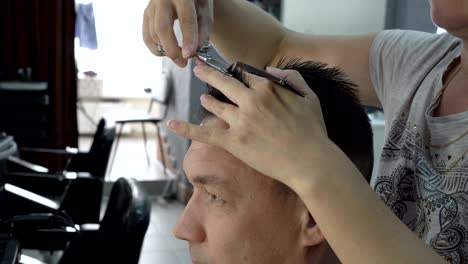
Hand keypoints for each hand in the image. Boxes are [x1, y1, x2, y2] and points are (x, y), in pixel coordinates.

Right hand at [143, 0, 212, 66]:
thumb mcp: (205, 10)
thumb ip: (203, 29)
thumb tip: (197, 50)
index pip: (185, 19)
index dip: (188, 39)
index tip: (190, 54)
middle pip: (162, 28)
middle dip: (172, 50)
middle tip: (183, 62)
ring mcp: (152, 7)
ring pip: (153, 34)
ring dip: (165, 50)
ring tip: (179, 56)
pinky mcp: (146, 14)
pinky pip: (147, 36)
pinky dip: (156, 48)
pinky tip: (167, 51)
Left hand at [167, 65, 329, 187]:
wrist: (309, 161)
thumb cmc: (312, 131)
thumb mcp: (309, 97)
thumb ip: (291, 78)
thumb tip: (271, 70)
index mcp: (268, 87)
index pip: (246, 75)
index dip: (240, 75)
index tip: (235, 76)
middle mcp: (250, 101)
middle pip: (225, 83)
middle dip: (209, 74)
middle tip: (198, 69)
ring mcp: (239, 121)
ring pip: (216, 105)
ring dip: (207, 100)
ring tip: (202, 98)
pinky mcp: (233, 141)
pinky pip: (205, 133)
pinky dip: (187, 128)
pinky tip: (171, 123)